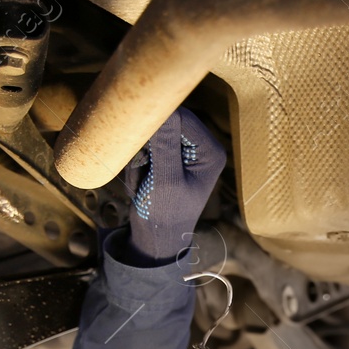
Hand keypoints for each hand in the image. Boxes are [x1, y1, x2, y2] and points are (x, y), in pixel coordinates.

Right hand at [113, 106, 225, 266]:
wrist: (155, 237)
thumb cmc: (165, 215)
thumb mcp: (165, 182)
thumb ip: (165, 146)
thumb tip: (166, 111)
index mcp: (210, 152)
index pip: (183, 118)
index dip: (158, 123)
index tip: (139, 141)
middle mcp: (201, 147)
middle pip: (167, 121)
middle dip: (148, 143)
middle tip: (142, 167)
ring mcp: (184, 150)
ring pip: (153, 132)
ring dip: (140, 153)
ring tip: (143, 179)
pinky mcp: (168, 155)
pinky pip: (146, 144)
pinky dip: (138, 159)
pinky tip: (141, 179)